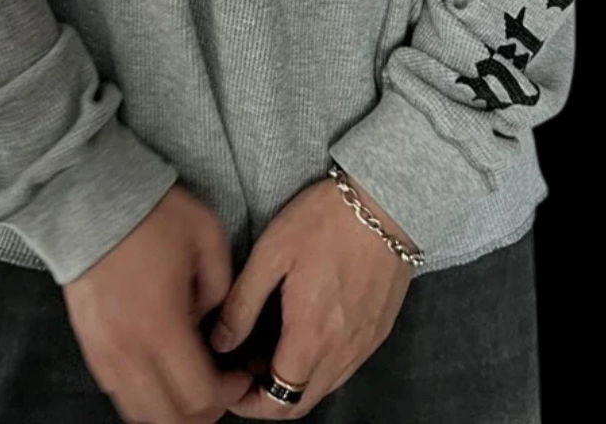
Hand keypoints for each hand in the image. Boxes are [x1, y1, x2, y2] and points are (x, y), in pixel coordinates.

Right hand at [62, 183, 255, 423]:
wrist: (86, 198)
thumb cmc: (151, 214)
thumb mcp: (207, 237)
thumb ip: (222, 288)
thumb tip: (215, 324)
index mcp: (162, 326)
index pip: (199, 395)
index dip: (228, 395)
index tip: (241, 376)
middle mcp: (129, 350)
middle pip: (169, 419)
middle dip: (203, 413)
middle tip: (222, 388)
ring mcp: (104, 352)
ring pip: (140, 412)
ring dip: (171, 410)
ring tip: (193, 384)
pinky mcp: (89, 344)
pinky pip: (118, 392)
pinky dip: (144, 395)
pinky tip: (160, 371)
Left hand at [208, 174, 415, 418]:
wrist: (385, 201)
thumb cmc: (326, 220)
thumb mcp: (272, 253)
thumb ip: (242, 304)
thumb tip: (220, 342)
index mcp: (312, 336)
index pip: (278, 401)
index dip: (249, 404)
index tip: (231, 386)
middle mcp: (343, 351)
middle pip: (302, 402)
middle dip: (269, 397)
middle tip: (246, 367)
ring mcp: (365, 342)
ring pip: (325, 385)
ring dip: (295, 380)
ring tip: (270, 346)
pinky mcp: (379, 329)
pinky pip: (346, 365)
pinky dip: (320, 364)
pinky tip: (305, 332)